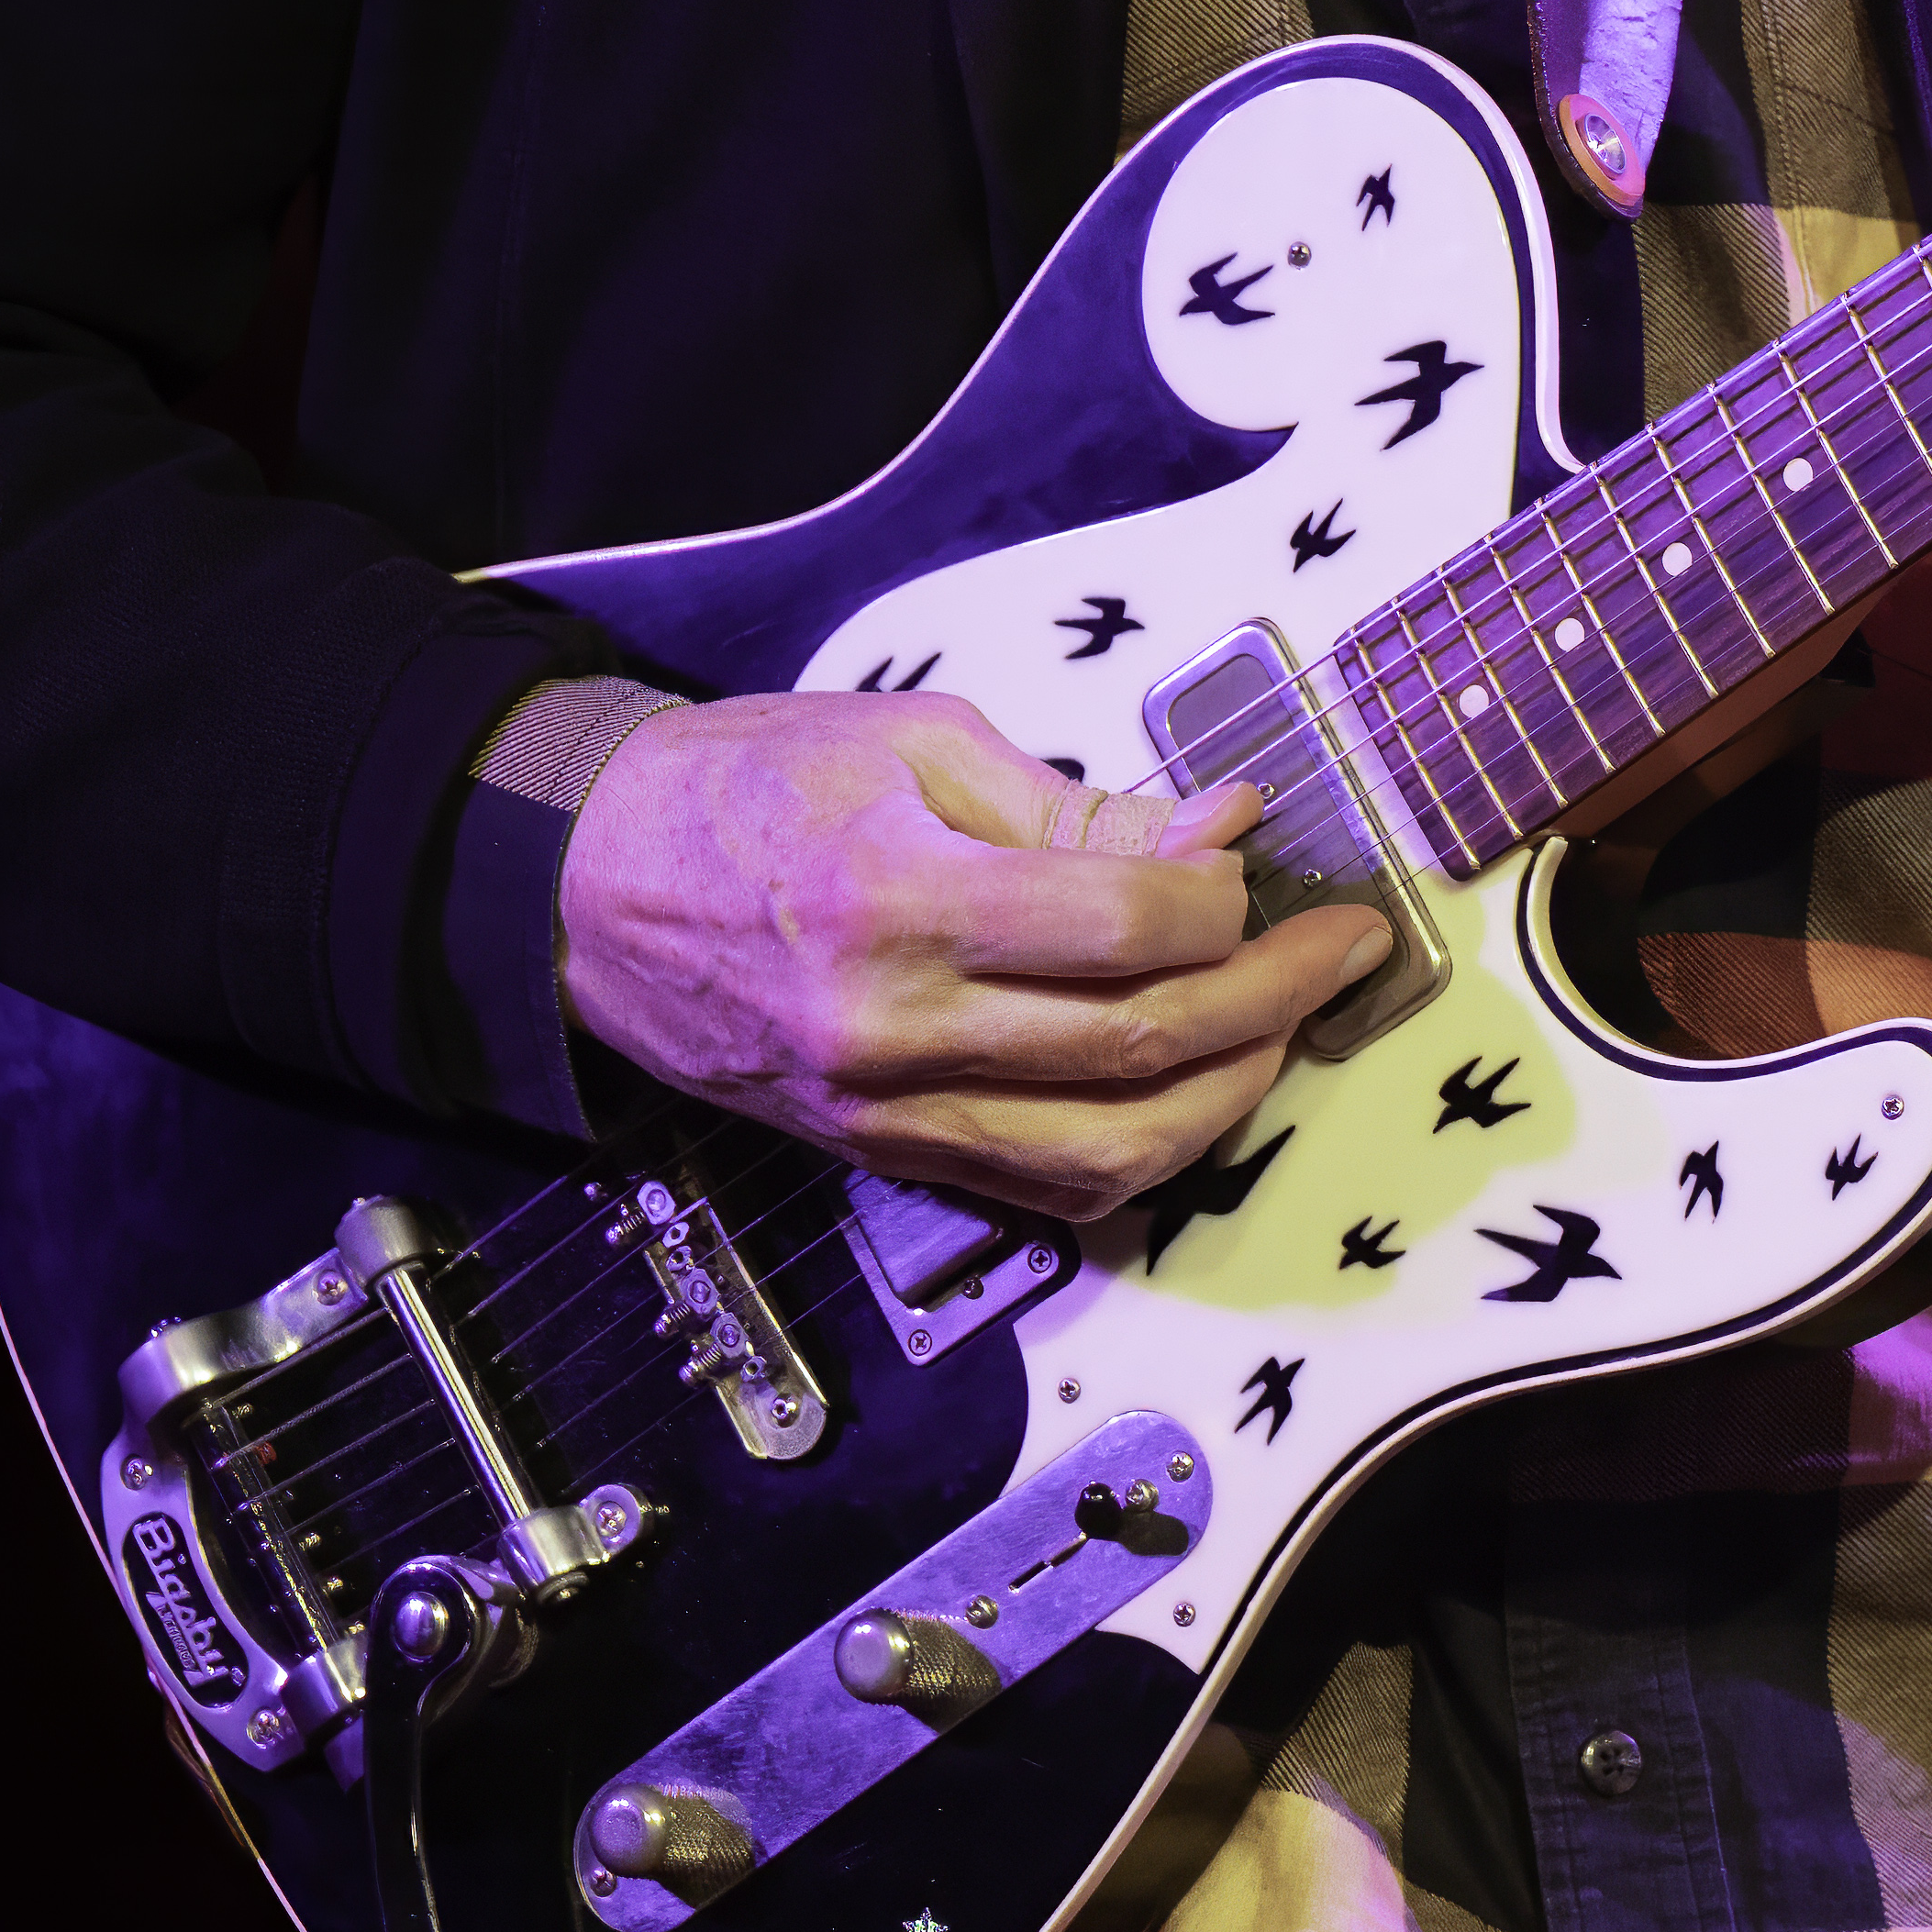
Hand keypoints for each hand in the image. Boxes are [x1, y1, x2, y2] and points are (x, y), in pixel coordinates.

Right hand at [557, 691, 1388, 1224]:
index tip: (1261, 866)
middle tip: (1344, 948)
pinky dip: (1147, 1150)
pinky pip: (1046, 1188)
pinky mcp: (880, 1157)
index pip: (1123, 932)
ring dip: (1231, 1094)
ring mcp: (884, 1112)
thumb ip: (1080, 805)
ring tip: (1287, 1021)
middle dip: (1274, 1001)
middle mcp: (891, 1028)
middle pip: (1137, 1051)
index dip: (1227, 904)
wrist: (586, 889)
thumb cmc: (750, 786)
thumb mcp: (915, 743)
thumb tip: (1226, 825)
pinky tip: (1198, 1085)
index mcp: (897, 899)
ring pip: (1109, 1154)